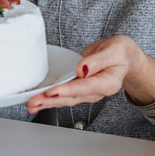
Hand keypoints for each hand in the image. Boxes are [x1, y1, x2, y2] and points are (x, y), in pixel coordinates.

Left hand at [25, 36, 140, 115]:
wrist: (124, 56)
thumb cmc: (121, 52)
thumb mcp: (115, 51)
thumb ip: (98, 61)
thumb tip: (81, 69)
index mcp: (107, 83)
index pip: (85, 88)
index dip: (68, 90)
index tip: (52, 91)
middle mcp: (95, 91)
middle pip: (71, 98)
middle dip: (50, 100)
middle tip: (33, 101)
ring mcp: (86, 91)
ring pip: (65, 99)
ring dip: (47, 102)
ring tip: (30, 104)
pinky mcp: (78, 88)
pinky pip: (63, 95)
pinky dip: (49, 98)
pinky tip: (37, 100)